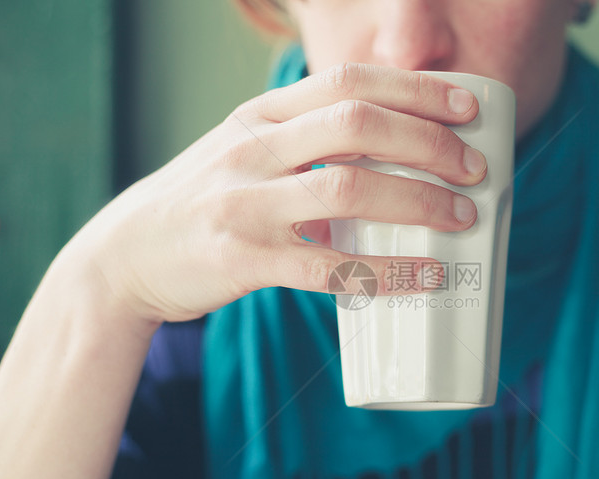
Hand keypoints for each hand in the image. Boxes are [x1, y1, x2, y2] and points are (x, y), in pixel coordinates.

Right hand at [60, 63, 486, 323]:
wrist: (125, 256)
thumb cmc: (203, 201)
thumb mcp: (244, 150)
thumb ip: (303, 141)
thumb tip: (393, 151)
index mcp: (259, 114)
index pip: (347, 81)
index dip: (415, 90)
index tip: (467, 107)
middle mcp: (252, 149)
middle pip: (357, 125)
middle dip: (428, 142)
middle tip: (474, 169)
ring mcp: (245, 204)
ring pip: (349, 190)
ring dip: (418, 201)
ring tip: (462, 219)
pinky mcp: (243, 260)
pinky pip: (329, 266)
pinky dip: (387, 271)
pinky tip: (425, 277)